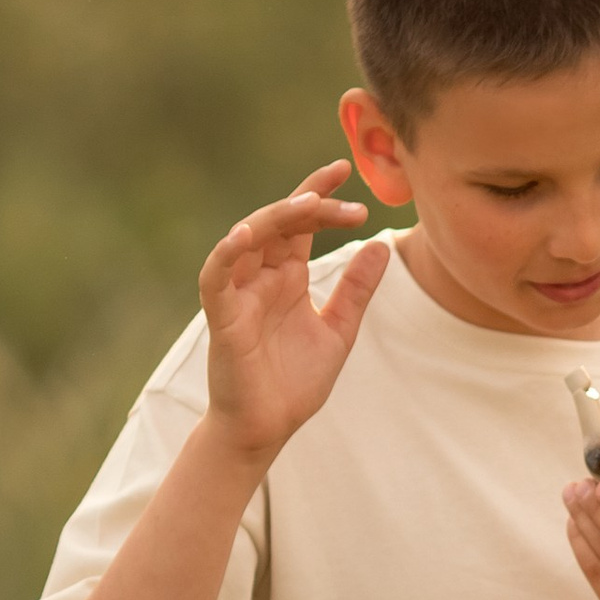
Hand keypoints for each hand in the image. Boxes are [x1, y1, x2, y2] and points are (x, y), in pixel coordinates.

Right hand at [198, 165, 389, 459]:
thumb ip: (357, 289)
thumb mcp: (339, 330)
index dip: (319, 195)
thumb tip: (383, 244)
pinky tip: (245, 234)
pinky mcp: (222, 318)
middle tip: (345, 190)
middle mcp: (261, 278)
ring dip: (276, 217)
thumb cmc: (294, 383)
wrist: (266, 429)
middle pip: (278, 223)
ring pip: (247, 239)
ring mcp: (239, 295)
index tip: (345, 170)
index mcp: (287, 277)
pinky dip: (226, 254)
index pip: (300, 224)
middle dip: (309, 202)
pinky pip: (216, 277)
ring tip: (310, 202)